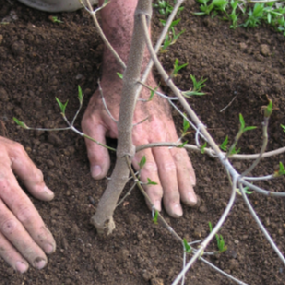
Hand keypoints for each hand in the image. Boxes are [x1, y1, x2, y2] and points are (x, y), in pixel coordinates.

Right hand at [0, 119, 55, 271]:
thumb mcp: (11, 148)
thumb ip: (31, 172)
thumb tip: (47, 195)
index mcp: (2, 180)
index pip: (25, 212)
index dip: (39, 232)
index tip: (50, 246)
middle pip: (10, 228)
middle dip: (27, 248)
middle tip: (41, 263)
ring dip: (8, 254)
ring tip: (21, 268)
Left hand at [82, 75, 196, 216]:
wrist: (131, 71)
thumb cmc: (108, 98)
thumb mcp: (93, 122)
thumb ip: (95, 150)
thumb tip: (98, 177)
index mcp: (135, 136)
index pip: (146, 168)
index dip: (152, 189)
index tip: (156, 207)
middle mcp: (154, 134)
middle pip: (167, 168)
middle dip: (172, 193)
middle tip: (176, 213)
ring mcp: (166, 130)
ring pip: (179, 160)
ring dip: (185, 183)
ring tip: (190, 202)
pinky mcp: (171, 126)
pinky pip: (182, 150)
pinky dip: (188, 167)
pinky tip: (192, 181)